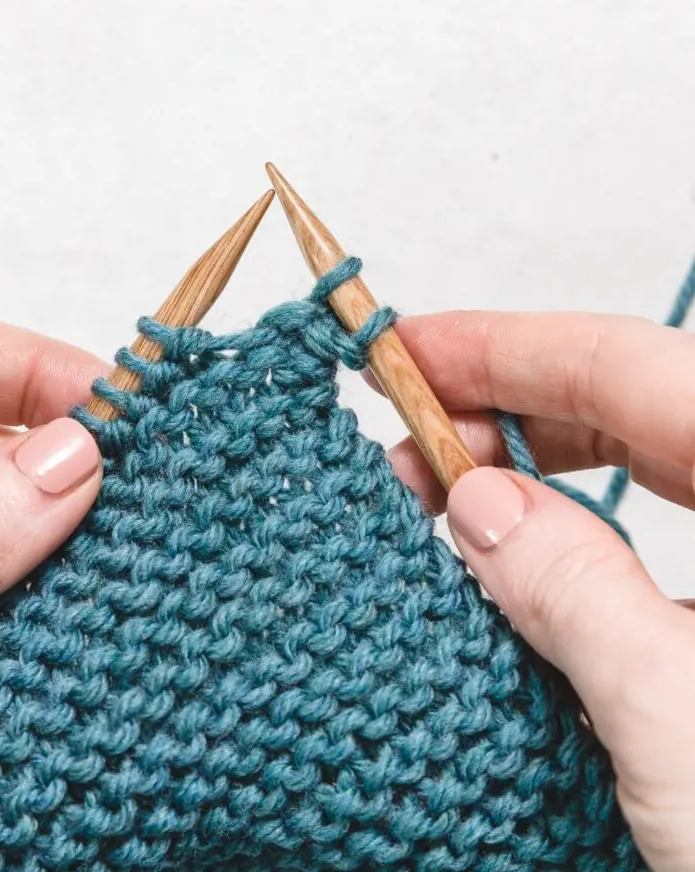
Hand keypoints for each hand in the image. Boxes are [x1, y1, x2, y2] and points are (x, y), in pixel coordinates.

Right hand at [376, 311, 694, 871]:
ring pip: (650, 462)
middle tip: (411, 432)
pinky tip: (520, 553)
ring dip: (541, 467)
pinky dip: (581, 529)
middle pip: (638, 400)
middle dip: (512, 405)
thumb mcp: (677, 727)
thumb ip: (576, 594)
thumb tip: (480, 502)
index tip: (405, 349)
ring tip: (446, 488)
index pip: (629, 366)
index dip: (506, 346)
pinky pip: (661, 530)